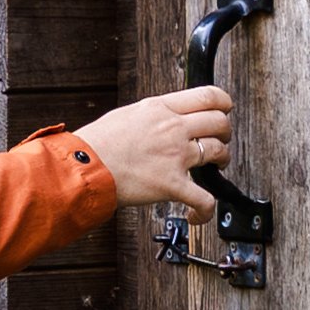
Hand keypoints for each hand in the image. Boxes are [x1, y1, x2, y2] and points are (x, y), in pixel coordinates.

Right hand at [81, 83, 232, 212]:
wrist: (83, 166)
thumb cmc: (96, 143)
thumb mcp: (127, 114)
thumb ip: (153, 115)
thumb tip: (165, 118)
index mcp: (161, 108)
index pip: (207, 96)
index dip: (224, 103)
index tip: (225, 109)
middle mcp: (173, 128)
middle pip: (219, 122)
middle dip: (225, 132)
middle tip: (220, 139)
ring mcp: (176, 156)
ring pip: (219, 153)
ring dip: (222, 161)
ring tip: (216, 168)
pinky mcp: (172, 184)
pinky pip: (204, 199)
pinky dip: (205, 210)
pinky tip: (197, 213)